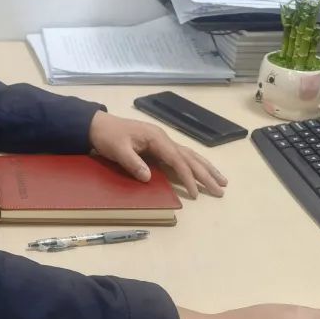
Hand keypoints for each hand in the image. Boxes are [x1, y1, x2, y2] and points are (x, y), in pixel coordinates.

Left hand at [87, 111, 226, 197]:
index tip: (195, 193)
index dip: (187, 177)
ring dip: (205, 168)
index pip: (177, 159)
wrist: (97, 125)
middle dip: (206, 174)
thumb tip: (148, 177)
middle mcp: (163, 138)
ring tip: (222, 181)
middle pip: (189, 157)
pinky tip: (202, 171)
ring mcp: (162, 142)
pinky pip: (181, 156)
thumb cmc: (107, 136)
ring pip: (189, 155)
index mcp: (156, 138)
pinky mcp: (158, 146)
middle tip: (221, 189)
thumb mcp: (117, 149)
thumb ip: (132, 162)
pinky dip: (194, 165)